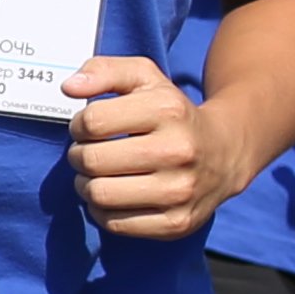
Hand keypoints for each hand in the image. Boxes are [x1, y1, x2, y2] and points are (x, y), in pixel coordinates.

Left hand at [65, 52, 234, 237]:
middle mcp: (178, 151)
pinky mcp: (176, 222)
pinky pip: (114, 223)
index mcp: (168, 110)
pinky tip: (113, 195)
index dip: (79, 125)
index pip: (92, 122)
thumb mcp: (144, 78)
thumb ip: (104, 70)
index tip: (88, 128)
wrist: (225, 152)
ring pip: (99, 194)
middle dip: (79, 156)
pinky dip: (102, 210)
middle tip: (89, 153)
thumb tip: (69, 87)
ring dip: (86, 185)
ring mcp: (180, 191)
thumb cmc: (172, 113)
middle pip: (91, 161)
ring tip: (97, 175)